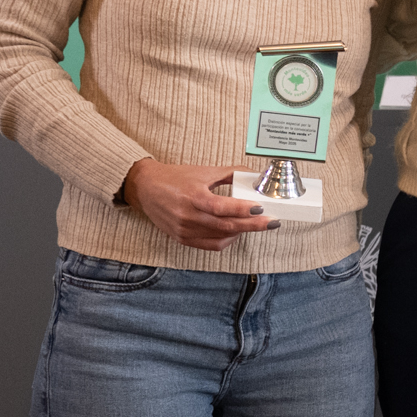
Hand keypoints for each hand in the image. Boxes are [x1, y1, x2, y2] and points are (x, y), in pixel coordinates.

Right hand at [123, 159, 272, 250]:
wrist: (145, 187)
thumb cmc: (175, 177)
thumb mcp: (203, 171)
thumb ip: (230, 173)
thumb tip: (255, 176)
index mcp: (193, 196)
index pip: (222, 207)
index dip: (244, 209)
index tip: (262, 208)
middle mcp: (188, 215)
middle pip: (226, 225)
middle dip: (252, 225)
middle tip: (271, 222)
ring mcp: (184, 230)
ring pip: (221, 237)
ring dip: (242, 232)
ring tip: (256, 224)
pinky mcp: (182, 238)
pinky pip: (211, 245)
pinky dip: (227, 240)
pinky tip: (236, 232)